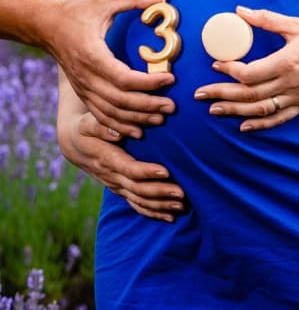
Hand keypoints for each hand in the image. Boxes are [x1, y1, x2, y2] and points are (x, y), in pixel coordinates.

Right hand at [47, 0, 176, 137]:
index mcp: (93, 55)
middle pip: (120, 101)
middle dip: (148, 106)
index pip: (124, 78)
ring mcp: (83, 88)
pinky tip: (137, 130)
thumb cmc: (78, 10)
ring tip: (161, 118)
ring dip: (137, 118)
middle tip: (173, 106)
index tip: (171, 78)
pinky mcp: (82, 93)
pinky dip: (120, 126)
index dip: (148, 82)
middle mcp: (86, 77)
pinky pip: (101, 116)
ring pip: (111, 113)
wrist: (47, 26)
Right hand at [58, 111, 185, 222]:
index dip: (146, 172)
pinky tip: (170, 216)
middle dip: (160, 192)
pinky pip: (137, 205)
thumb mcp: (87, 123)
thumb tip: (117, 132)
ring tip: (181, 205)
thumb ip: (100, 126)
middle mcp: (113, 177)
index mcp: (107, 160)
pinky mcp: (121, 190)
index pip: (129, 170)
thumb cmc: (84, 128)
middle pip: (138, 189)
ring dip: (160, 205)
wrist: (75, 145)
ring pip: (139, 201)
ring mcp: (117, 186)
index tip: (165, 171)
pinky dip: (153, 212)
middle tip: (181, 192)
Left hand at [194, 6, 298, 131]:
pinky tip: (243, 125)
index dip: (229, 71)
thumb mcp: (297, 24)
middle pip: (250, 94)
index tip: (215, 64)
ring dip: (235, 111)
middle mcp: (291, 83)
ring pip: (261, 109)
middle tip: (200, 94)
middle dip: (222, 95)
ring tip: (214, 109)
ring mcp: (298, 96)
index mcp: (288, 61)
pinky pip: (279, 118)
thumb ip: (267, 20)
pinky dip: (260, 124)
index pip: (251, 73)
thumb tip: (240, 11)